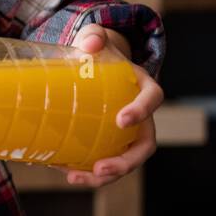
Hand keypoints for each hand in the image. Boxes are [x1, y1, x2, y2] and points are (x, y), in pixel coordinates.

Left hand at [48, 24, 162, 187]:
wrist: (95, 65)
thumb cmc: (98, 52)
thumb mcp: (96, 39)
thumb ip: (94, 36)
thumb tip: (89, 43)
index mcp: (143, 88)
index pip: (152, 100)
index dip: (142, 111)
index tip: (122, 120)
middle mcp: (141, 116)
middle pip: (144, 145)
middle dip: (126, 162)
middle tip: (101, 169)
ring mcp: (127, 133)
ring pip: (125, 161)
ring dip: (106, 176)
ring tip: (76, 178)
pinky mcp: (109, 142)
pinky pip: (104, 161)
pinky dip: (86, 171)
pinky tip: (63, 171)